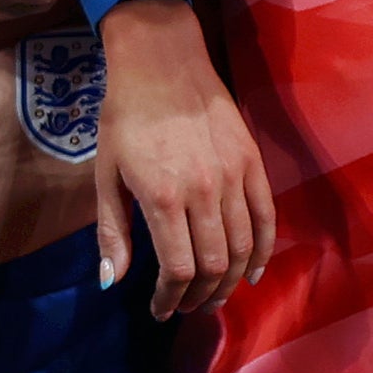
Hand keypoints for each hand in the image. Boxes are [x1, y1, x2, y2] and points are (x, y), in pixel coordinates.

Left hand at [91, 0, 272, 315]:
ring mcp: (234, 176)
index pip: (178, 269)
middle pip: (213, 265)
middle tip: (186, 307)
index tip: (160, 310)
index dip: (170, 299)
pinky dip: (263, 251)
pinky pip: (267, 217)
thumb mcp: (105, 174)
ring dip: (229, 281)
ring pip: (243, 247)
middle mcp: (203, 191)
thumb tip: (111, 283)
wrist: (161, 62)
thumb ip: (111, 232)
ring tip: (213, 296)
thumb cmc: (123, 117)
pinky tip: (251, 272)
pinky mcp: (253, 162)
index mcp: (162, 196)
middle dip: (199, 296)